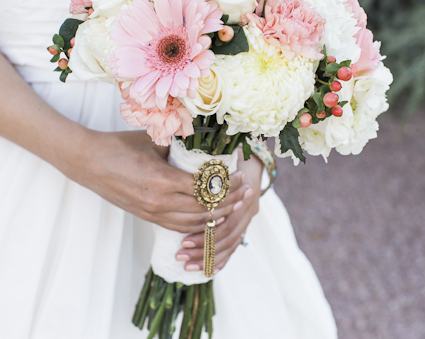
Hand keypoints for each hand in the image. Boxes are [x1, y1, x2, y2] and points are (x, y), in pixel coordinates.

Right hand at [59, 129, 249, 232]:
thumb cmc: (120, 146)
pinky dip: (197, 225)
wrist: (88, 162)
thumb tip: (207, 144)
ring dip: (215, 217)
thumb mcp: (154, 141)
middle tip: (245, 193)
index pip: (206, 189)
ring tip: (233, 207)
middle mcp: (159, 202)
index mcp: (163, 180)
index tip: (240, 177)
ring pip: (193, 223)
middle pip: (204, 210)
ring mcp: (152, 213)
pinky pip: (178, 226)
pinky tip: (209, 218)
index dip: (227, 186)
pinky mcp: (147, 217)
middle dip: (229, 203)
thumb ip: (181, 147)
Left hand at [175, 149, 262, 271]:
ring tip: (187, 264)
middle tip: (180, 254)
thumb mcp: (212, 152)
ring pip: (229, 244)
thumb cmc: (231, 152)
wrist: (254, 153)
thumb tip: (170, 155)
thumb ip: (194, 157)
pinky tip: (208, 272)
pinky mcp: (245, 221)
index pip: (223, 219)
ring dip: (208, 256)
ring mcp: (249, 215)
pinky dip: (222, 260)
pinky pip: (234, 246)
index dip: (203, 232)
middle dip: (202, 248)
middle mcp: (249, 206)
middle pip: (225, 235)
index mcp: (241, 188)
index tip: (182, 240)